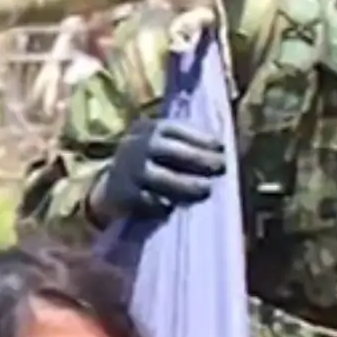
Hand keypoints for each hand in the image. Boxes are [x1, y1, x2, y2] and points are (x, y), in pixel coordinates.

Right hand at [91, 119, 225, 221]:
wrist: (114, 184)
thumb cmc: (151, 161)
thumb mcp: (162, 144)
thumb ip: (186, 145)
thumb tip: (222, 153)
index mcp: (147, 129)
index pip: (176, 129)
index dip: (201, 139)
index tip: (221, 148)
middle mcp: (135, 146)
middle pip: (169, 150)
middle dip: (199, 158)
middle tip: (221, 168)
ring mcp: (129, 171)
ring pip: (161, 177)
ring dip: (187, 184)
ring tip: (206, 190)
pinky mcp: (125, 195)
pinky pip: (149, 201)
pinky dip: (164, 205)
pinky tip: (173, 207)